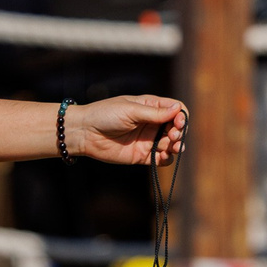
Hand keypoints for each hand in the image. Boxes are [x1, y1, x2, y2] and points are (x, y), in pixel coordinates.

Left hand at [67, 96, 186, 166]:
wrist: (84, 133)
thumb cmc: (105, 115)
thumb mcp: (131, 110)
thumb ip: (155, 113)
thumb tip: (178, 109)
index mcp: (151, 107)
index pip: (176, 109)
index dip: (181, 116)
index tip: (177, 123)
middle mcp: (152, 123)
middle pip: (176, 128)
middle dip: (179, 132)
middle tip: (173, 136)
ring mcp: (148, 139)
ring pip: (171, 144)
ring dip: (176, 146)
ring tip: (171, 148)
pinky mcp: (141, 155)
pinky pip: (160, 159)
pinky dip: (166, 159)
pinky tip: (163, 157)